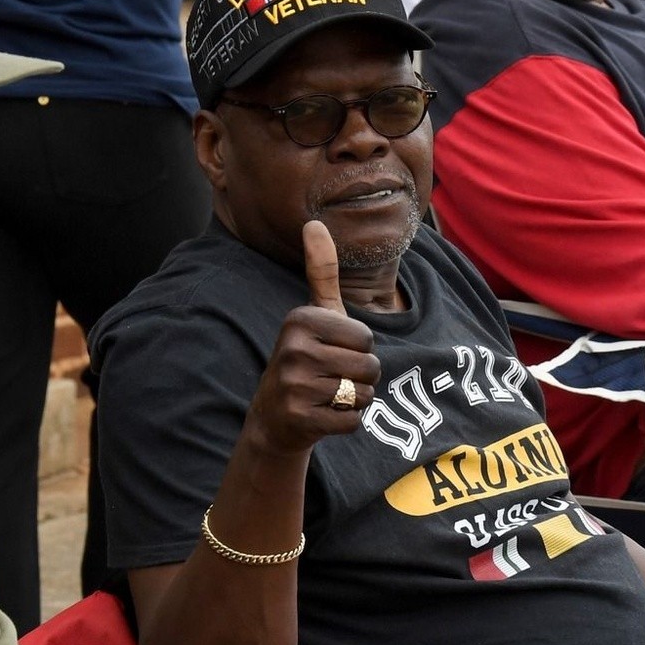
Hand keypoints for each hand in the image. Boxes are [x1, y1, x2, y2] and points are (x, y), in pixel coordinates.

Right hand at [245, 221, 381, 455]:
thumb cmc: (307, 359)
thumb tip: (314, 223)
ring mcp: (293, 386)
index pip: (366, 338)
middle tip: (331, 377)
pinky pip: (352, 421)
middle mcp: (293, 350)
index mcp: (300, 320)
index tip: (332, 352)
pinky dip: (346, 422)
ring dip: (354, 399)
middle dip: (361, 377)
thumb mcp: (315, 315)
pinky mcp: (299, 419)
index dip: (359, 349)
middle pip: (369, 366)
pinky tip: (323, 414)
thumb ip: (321, 271)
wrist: (275, 418)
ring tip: (327, 394)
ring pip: (363, 394)